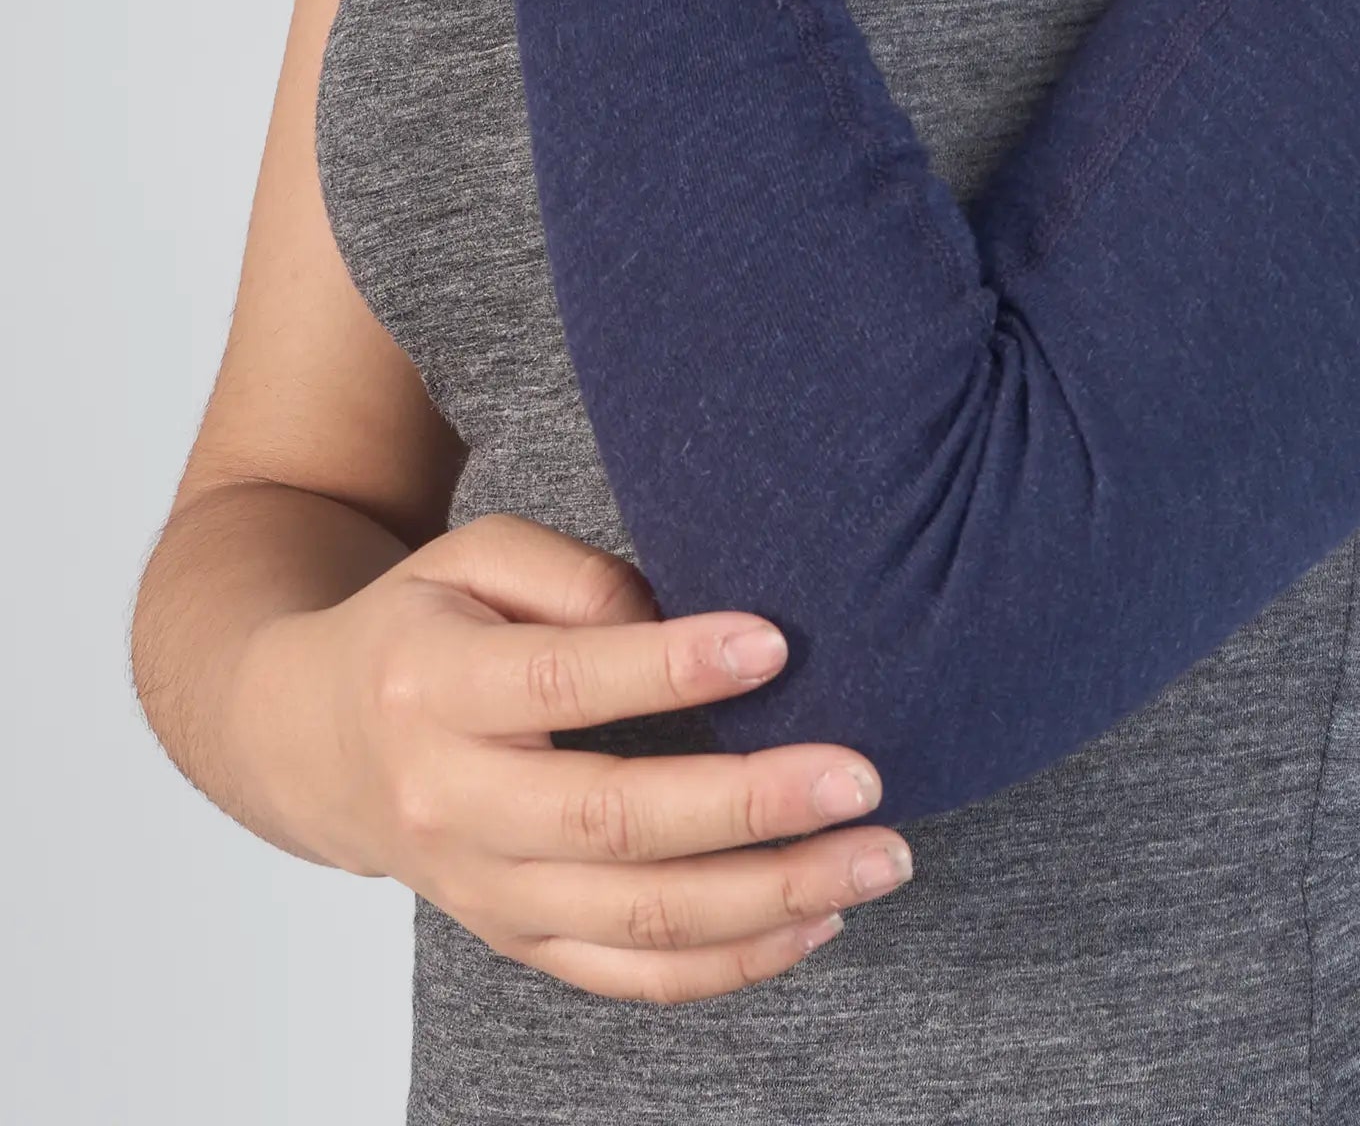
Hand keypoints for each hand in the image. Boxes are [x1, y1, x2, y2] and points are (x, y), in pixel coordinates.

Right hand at [226, 512, 915, 1003]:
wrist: (311, 742)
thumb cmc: (423, 629)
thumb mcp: (474, 557)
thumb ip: (574, 577)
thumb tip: (679, 620)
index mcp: (436, 688)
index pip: (562, 684)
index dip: (671, 668)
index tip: (775, 643)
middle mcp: (455, 804)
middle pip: (613, 823)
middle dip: (751, 804)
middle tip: (860, 776)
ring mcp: (486, 891)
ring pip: (637, 919)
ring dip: (769, 897)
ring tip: (876, 859)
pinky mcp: (519, 941)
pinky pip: (630, 975)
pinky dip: (730, 964)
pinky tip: (817, 922)